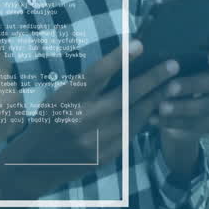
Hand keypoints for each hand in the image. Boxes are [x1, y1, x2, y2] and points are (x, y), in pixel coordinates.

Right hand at [0, 39, 177, 200]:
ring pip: (133, 116)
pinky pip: (130, 135)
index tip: (139, 44)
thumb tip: (122, 65)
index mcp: (66, 100)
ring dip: (155, 100)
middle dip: (152, 80)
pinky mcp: (104, 157)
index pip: (96, 75)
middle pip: (124, 96)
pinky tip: (156, 109)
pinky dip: (144, 120)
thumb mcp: (59, 97)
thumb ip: (87, 85)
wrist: (35, 164)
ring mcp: (95, 141)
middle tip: (173, 65)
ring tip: (173, 85)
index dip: (118, 59)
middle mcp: (81, 120)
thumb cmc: (50, 121)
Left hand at [149, 43, 208, 139]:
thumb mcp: (172, 66)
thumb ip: (172, 59)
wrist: (174, 107)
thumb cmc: (171, 76)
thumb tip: (157, 51)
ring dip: (184, 107)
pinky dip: (175, 122)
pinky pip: (198, 124)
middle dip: (193, 85)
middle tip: (170, 88)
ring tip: (162, 108)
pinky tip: (158, 120)